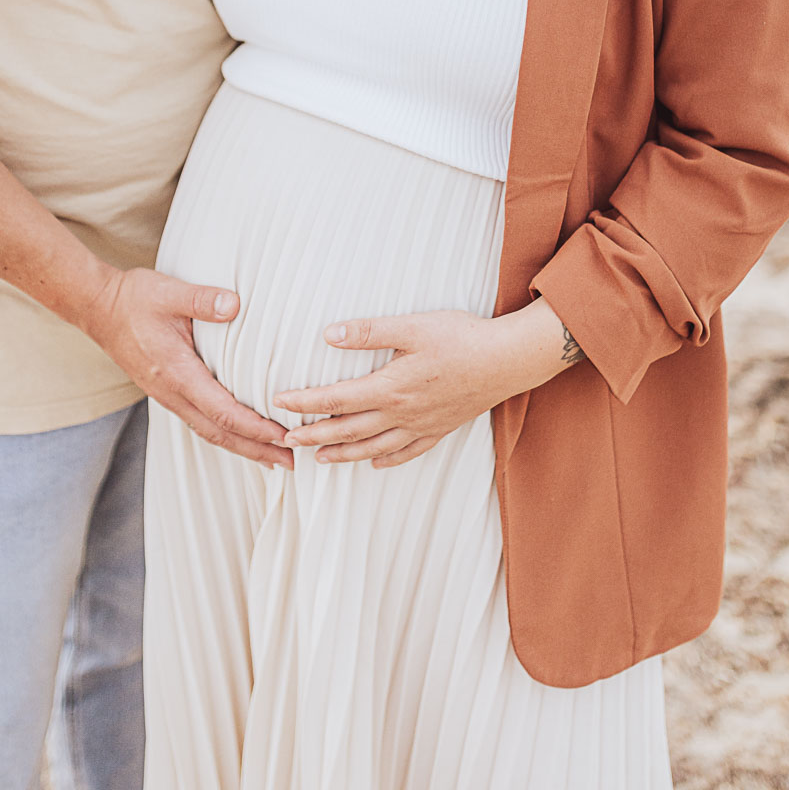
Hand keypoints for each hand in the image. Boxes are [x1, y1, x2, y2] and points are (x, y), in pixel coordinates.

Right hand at [86, 266, 291, 468]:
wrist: (97, 307)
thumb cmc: (133, 299)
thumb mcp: (169, 292)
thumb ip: (202, 299)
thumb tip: (234, 305)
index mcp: (177, 372)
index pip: (221, 410)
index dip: (253, 427)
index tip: (281, 436)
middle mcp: (172, 391)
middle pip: (219, 433)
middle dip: (256, 450)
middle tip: (290, 463)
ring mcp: (167, 395)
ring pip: (208, 431)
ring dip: (242, 447)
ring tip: (272, 459)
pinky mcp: (165, 391)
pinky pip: (199, 421)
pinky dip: (224, 434)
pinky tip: (238, 436)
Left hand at [275, 308, 515, 468]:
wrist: (507, 361)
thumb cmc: (461, 338)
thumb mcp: (412, 326)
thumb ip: (369, 331)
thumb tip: (329, 335)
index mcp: (390, 387)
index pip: (336, 399)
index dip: (305, 402)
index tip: (280, 402)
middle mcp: (402, 413)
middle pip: (348, 430)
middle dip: (315, 435)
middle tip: (286, 439)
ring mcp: (422, 425)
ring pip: (374, 447)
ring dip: (343, 454)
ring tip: (320, 457)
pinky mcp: (440, 428)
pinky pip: (408, 452)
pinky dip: (387, 460)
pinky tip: (376, 463)